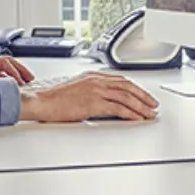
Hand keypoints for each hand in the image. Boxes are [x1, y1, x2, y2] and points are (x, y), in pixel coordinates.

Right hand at [18, 72, 159, 122]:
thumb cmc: (54, 99)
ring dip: (141, 106)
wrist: (41, 102)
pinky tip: (137, 118)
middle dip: (143, 97)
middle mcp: (96, 81)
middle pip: (127, 87)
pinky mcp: (93, 103)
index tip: (144, 96)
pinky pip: (117, 108)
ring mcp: (95, 91)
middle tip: (153, 105)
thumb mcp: (76, 89)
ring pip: (126, 97)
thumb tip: (105, 101)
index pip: (121, 80)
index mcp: (93, 76)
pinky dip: (130, 113)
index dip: (136, 89)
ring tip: (149, 114)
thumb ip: (92, 91)